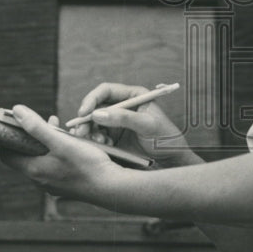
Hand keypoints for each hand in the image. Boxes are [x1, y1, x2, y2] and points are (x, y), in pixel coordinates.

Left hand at [0, 107, 127, 201]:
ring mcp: (53, 184)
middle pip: (25, 155)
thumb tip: (16, 111)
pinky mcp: (65, 185)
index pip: (7, 155)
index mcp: (34, 170)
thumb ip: (37, 127)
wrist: (112, 188)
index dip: (7, 138)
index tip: (14, 124)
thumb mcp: (61, 141)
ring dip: (46, 143)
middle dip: (31, 136)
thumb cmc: (88, 164)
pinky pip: (54, 166)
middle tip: (43, 121)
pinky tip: (71, 144)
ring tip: (60, 129)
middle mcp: (40, 181)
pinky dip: (57, 152)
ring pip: (41, 159)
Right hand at [72, 82, 201, 168]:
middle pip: (96, 106)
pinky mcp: (113, 137)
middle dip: (87, 118)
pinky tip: (103, 146)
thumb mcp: (147, 125)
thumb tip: (98, 114)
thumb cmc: (165, 138)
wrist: (171, 160)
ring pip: (94, 122)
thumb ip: (124, 118)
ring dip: (90, 132)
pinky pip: (97, 135)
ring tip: (98, 142)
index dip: (92, 99)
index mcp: (133, 95)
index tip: (84, 112)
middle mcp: (122, 106)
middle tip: (81, 131)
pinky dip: (95, 141)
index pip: (106, 91)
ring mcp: (117, 122)